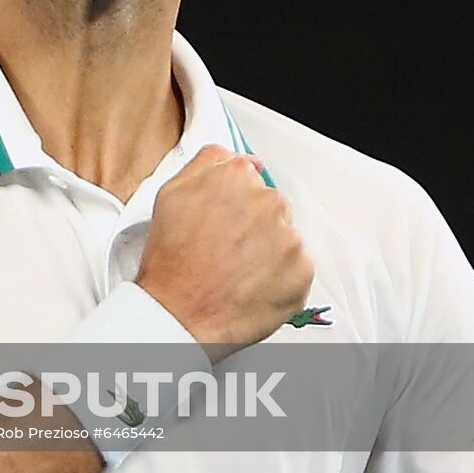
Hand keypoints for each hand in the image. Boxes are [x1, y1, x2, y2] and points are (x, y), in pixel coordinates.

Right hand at [136, 145, 312, 353]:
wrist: (178, 314)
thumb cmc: (172, 261)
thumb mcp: (171, 193)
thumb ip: (208, 163)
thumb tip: (238, 158)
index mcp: (236, 175)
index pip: (250, 176)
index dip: (235, 202)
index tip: (226, 220)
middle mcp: (267, 200)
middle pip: (270, 206)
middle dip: (253, 225)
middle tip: (226, 250)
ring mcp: (288, 236)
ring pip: (284, 237)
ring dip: (267, 251)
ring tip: (236, 271)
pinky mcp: (302, 271)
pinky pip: (296, 269)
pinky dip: (279, 278)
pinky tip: (251, 285)